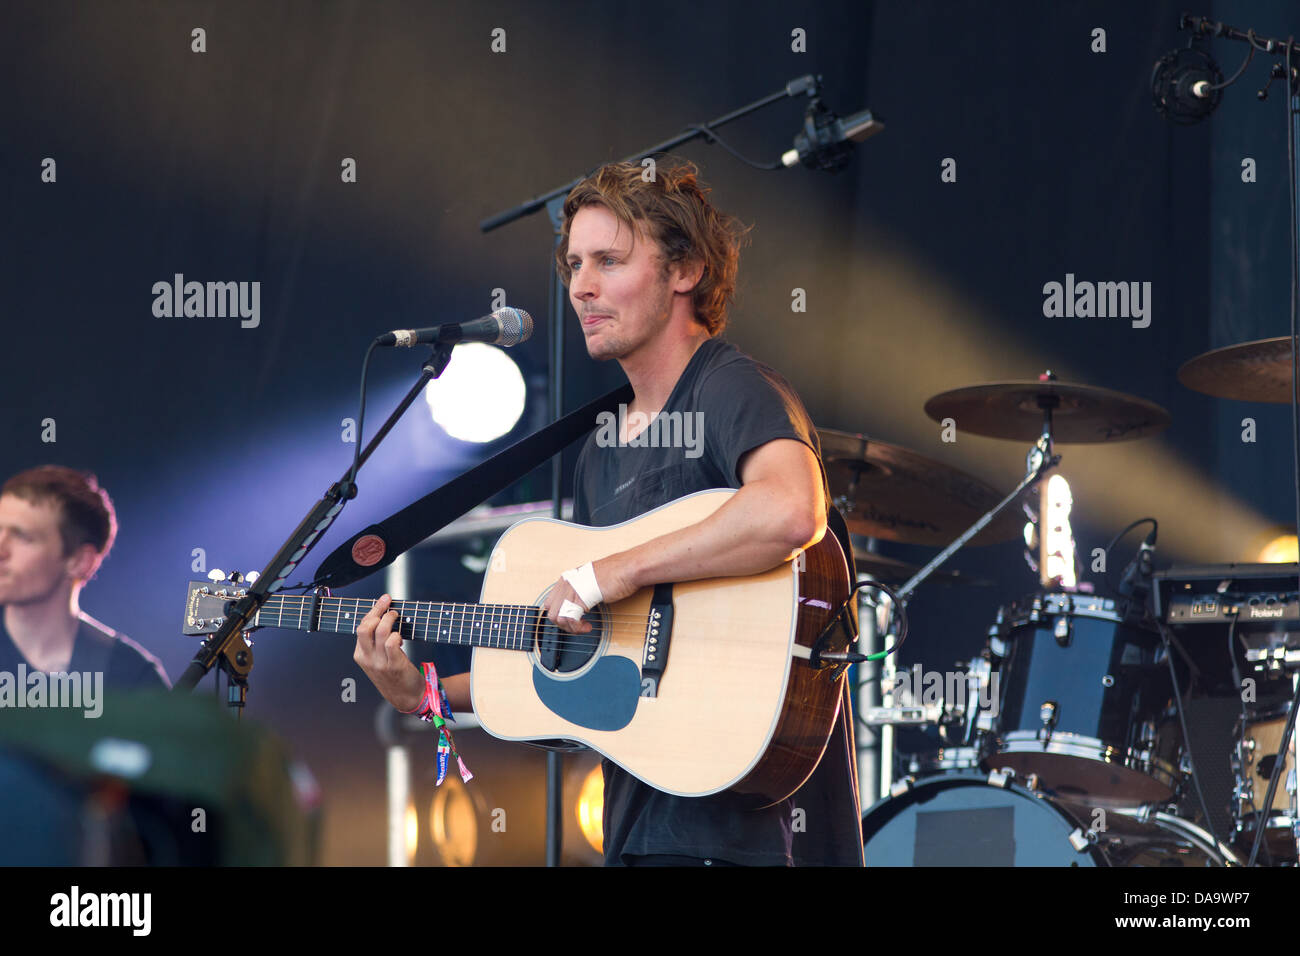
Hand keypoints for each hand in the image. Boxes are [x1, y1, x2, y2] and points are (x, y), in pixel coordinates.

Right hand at [354, 593, 424, 711]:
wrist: (406, 698)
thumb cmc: (394, 675)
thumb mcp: (378, 660)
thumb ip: (376, 643)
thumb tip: (384, 616)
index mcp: (360, 655)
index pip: (361, 627)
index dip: (372, 611)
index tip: (383, 600)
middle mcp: (367, 659)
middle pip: (365, 627)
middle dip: (377, 610)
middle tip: (389, 603)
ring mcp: (379, 663)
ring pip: (379, 631)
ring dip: (390, 619)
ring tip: (397, 616)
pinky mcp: (394, 665)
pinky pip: (391, 642)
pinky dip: (397, 634)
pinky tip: (400, 637)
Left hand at [541, 553, 638, 633]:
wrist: (628, 569)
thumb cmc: (616, 575)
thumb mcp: (592, 582)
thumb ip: (581, 590)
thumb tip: (576, 606)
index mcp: (567, 578)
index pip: (550, 603)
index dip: (560, 616)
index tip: (573, 620)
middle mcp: (566, 582)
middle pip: (551, 612)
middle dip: (564, 625)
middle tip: (577, 627)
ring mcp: (573, 589)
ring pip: (558, 618)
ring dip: (571, 628)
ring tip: (584, 628)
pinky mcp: (581, 597)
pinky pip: (571, 619)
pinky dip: (578, 628)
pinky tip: (588, 627)